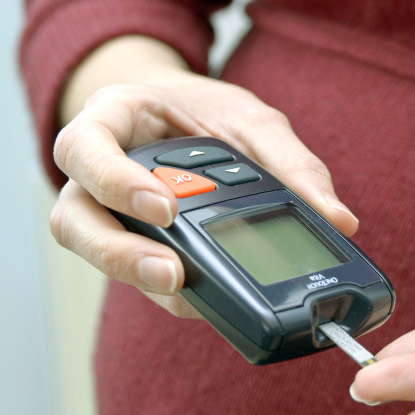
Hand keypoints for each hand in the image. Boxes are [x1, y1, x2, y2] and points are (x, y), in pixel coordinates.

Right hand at [49, 67, 357, 315]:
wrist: (187, 122)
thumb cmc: (204, 113)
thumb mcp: (251, 121)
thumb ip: (291, 164)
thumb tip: (339, 219)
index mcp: (110, 123)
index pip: (83, 148)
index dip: (113, 181)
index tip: (164, 207)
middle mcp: (92, 175)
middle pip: (75, 220)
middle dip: (119, 253)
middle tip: (172, 273)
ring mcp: (107, 217)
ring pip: (97, 257)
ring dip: (140, 280)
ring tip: (189, 293)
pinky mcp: (133, 250)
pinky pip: (141, 278)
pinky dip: (174, 292)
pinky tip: (210, 301)